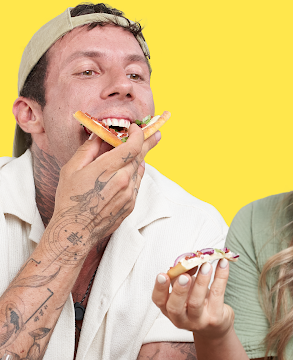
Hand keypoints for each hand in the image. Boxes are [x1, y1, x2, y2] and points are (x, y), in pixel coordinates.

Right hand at [46, 124, 159, 258]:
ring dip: (139, 158)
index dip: (138, 134)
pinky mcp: (131, 205)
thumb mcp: (72, 169)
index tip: (136, 127)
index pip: (133, 146)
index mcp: (108, 169)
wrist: (75, 231)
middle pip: (141, 156)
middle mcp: (123, 181)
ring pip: (139, 170)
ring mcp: (129, 194)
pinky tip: (128, 170)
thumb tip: (100, 135)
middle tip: (155, 132)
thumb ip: (89, 149)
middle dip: (148, 142)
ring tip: (140, 149)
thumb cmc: (70, 200)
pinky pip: (136, 184)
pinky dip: (134, 174)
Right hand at [152, 260, 234, 339]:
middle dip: (179, 290)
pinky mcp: (215, 319)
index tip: (163, 275)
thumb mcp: (187, 291)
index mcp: (169, 310)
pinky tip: (223, 264)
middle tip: (184, 276)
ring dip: (201, 281)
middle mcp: (181, 319)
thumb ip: (183, 276)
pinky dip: (220, 277)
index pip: (159, 301)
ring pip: (196, 302)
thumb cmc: (197, 304)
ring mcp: (198, 321)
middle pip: (175, 307)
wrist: (215, 328)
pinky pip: (217, 295)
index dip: (159, 288)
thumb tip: (188, 261)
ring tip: (206, 266)